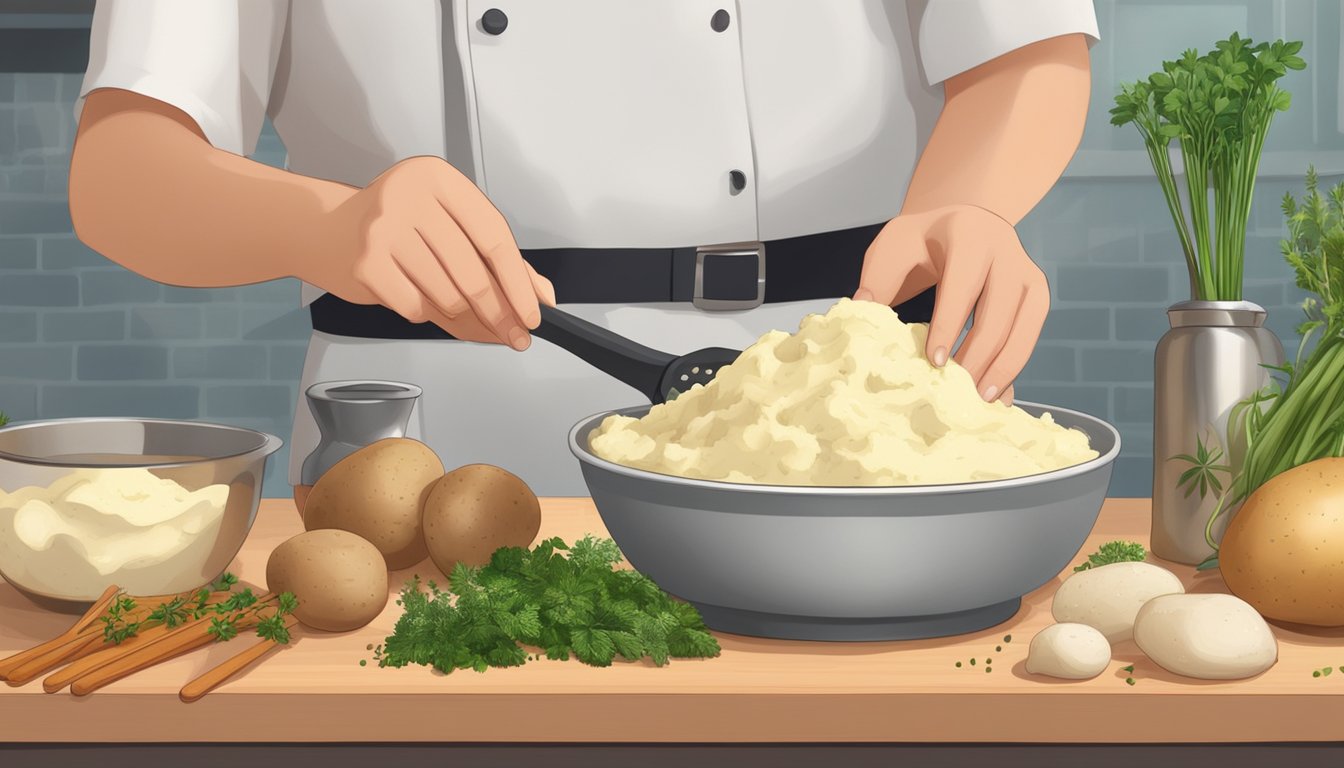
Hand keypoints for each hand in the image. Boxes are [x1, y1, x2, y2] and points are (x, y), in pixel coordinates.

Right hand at [313, 156, 554, 347]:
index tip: (532, 314)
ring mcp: (384, 230)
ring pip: (446, 295)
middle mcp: (410, 198)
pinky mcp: (365, 263)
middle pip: (472, 273)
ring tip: (457, 310)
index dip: (518, 283)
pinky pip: (414, 308)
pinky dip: (423, 313)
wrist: (324, 229)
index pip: (494, 239)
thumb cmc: (396, 225)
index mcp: (440, 180)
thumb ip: (498, 257)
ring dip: (460, 315)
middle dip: (497, 312)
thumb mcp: (449, 224)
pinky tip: (415, 296)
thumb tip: (540, 294)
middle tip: (512, 334)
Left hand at [854, 204, 1048, 403]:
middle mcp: (1006, 252)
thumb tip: (861, 309)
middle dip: (978, 354)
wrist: (962, 223)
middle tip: (956, 389)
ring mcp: (1027, 274)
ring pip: (1022, 326)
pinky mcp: (1036, 295)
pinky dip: (1015, 367)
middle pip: (998, 311)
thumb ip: (878, 277)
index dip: (949, 324)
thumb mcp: (894, 246)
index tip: (934, 361)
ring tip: (979, 399)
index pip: (962, 285)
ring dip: (1003, 366)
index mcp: (969, 235)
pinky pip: (1031, 334)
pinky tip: (998, 394)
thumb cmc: (923, 240)